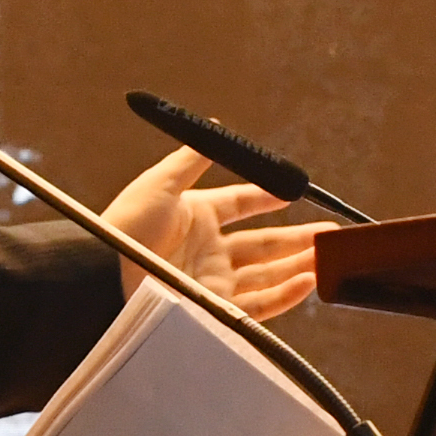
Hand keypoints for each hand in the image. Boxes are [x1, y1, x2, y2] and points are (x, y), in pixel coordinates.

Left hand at [103, 144, 326, 322]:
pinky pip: (258, 304)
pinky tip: (310, 281)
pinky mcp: (214, 309)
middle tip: (332, 234)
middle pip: (263, 243)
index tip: (292, 194)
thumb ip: (192, 158)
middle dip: (298, 238)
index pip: (240, 204)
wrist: (104, 276)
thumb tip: (216, 126)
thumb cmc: (126, 226)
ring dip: (299, 265)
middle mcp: (208, 249)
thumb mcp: (160, 183)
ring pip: (267, 274)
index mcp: (197, 215)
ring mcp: (213, 281)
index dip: (266, 198)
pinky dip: (286, 294)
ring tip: (331, 257)